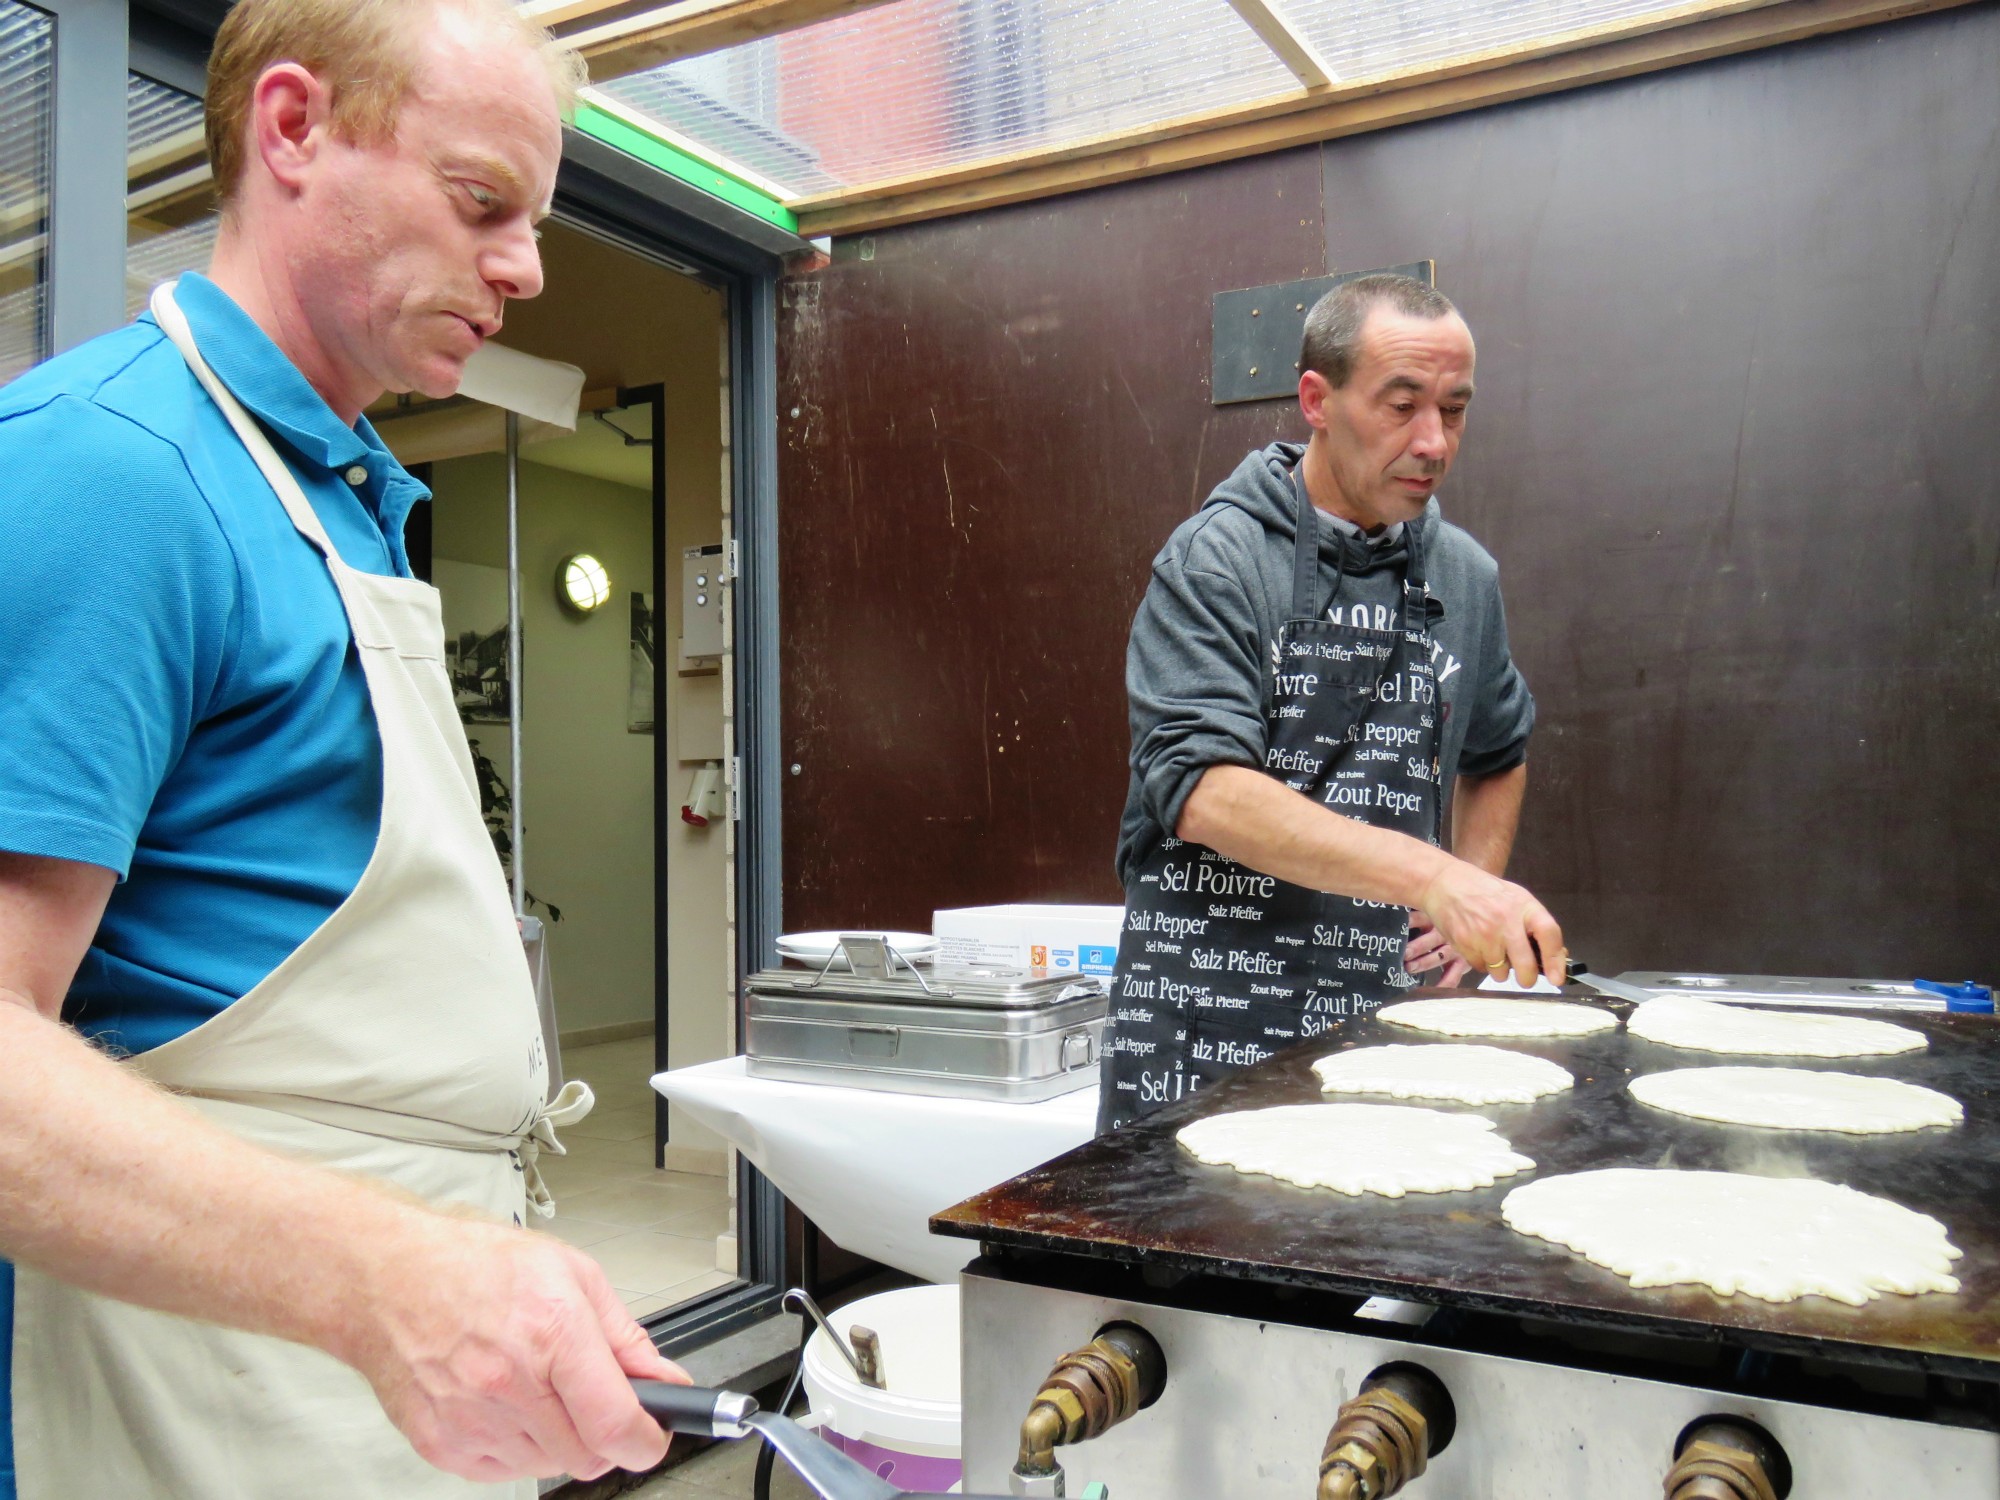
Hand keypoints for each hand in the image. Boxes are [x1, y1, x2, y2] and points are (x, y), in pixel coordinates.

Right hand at [340, 1213, 689, 1482]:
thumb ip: (625, 1335)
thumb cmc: (476, 1266)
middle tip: (594, 1399)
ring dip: (560, 1438)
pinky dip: (519, 1445)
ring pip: (549, 1465)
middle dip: (605, 1434)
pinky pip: (505, 1470)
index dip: (648, 1440)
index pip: (616, 1424)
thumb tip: (663, 1380)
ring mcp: (473, 1421)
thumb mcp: (572, 1273)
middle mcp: (511, 1384)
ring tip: (537, 1386)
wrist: (389, 1280)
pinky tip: (506, 1402)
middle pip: (589, 1456)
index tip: (653, 1433)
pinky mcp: (443, 1446)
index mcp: (552, 1333)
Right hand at [1417, 859, 1564, 989]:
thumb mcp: (1514, 897)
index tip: (1557, 978)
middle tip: (1525, 978)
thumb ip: (1533, 924)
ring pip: (1501, 973)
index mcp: (1523, 906)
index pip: (1549, 934)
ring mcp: (1484, 935)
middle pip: (1525, 966)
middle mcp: (1506, 921)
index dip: (1556, 960)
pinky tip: (1477, 945)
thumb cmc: (1483, 890)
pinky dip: (1481, 963)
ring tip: (1493, 950)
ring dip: (1500, 969)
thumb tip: (1554, 955)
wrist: (1443, 883)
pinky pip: (1481, 968)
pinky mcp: (1465, 944)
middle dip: (1527, 979)